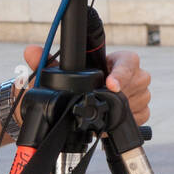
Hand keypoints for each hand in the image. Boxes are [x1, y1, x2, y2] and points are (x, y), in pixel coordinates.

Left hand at [19, 44, 150, 126]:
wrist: (72, 107)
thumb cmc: (69, 84)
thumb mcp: (56, 73)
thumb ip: (44, 60)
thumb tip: (31, 51)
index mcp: (115, 60)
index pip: (129, 60)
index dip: (122, 72)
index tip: (111, 84)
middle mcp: (131, 75)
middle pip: (139, 81)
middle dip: (123, 93)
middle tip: (104, 101)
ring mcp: (138, 93)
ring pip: (141, 99)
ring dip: (124, 107)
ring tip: (105, 110)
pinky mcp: (140, 110)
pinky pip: (143, 115)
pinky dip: (129, 120)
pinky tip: (113, 122)